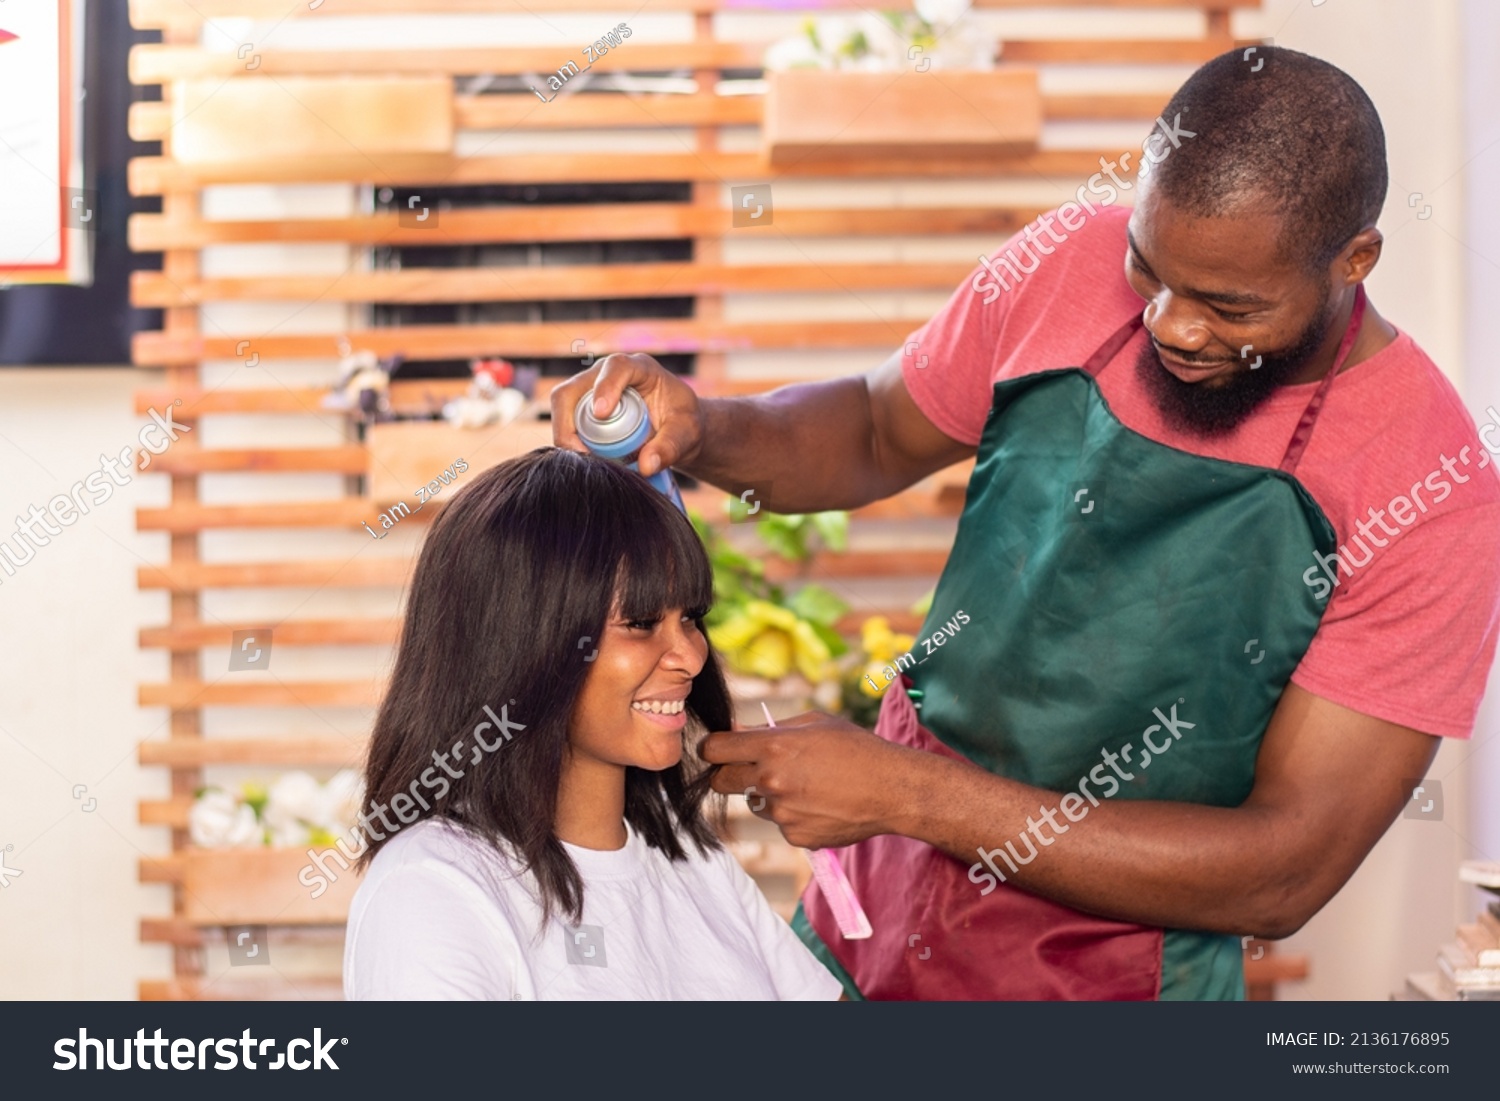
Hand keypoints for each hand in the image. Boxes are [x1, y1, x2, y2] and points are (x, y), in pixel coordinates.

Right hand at [550, 352, 705, 476]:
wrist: (675, 427)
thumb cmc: (682, 423)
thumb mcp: (687, 435)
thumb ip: (670, 448)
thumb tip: (645, 466)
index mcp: (640, 368)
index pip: (617, 367)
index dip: (605, 386)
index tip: (602, 413)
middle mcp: (608, 374)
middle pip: (573, 388)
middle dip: (569, 421)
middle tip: (583, 454)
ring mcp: (590, 390)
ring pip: (563, 405)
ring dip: (566, 434)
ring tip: (586, 461)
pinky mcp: (582, 408)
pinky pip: (564, 421)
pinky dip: (568, 441)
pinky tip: (584, 460)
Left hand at [700, 710, 921, 848]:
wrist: (891, 789)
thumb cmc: (856, 748)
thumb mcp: (814, 723)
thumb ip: (770, 729)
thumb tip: (735, 732)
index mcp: (772, 748)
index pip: (713, 750)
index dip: (712, 748)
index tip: (719, 749)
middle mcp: (771, 781)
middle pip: (720, 782)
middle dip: (729, 773)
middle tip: (753, 768)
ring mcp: (782, 813)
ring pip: (756, 803)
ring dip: (770, 795)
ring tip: (808, 785)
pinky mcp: (795, 837)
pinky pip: (781, 824)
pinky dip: (794, 816)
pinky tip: (821, 804)